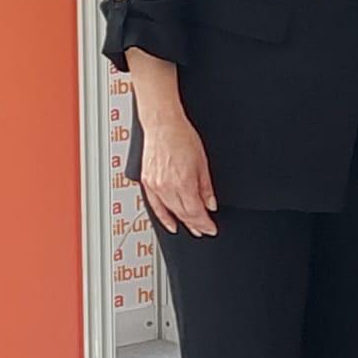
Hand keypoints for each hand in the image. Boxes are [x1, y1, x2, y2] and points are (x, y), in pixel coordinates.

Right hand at [140, 110, 216, 236]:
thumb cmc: (182, 138)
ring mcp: (155, 186)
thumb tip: (211, 204)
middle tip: (204, 231)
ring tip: (191, 229)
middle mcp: (167, 187)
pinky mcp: (147, 183)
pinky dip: (163, 217)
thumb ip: (206, 187)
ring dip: (181, 222)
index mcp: (183, 182)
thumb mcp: (202, 162)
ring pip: (170, 211)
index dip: (204, 224)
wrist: (163, 126)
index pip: (195, 211)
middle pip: (183, 213)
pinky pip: (154, 206)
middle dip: (195, 225)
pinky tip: (170, 224)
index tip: (211, 229)